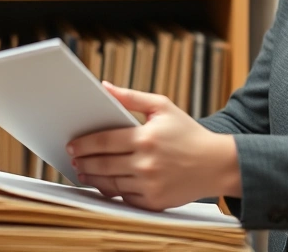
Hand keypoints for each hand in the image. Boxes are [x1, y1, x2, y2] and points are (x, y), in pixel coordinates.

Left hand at [66, 81, 240, 210]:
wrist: (216, 164)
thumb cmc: (187, 132)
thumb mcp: (162, 107)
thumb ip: (131, 97)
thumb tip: (104, 87)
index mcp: (145, 137)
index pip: (104, 141)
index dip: (84, 144)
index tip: (72, 144)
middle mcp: (146, 163)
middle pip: (103, 164)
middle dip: (83, 162)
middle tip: (73, 159)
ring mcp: (149, 184)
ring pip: (110, 183)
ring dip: (92, 178)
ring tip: (83, 172)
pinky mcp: (154, 201)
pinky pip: (125, 198)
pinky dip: (111, 191)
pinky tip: (104, 184)